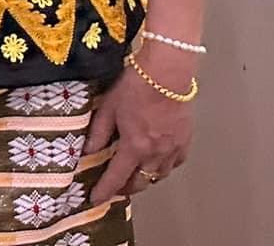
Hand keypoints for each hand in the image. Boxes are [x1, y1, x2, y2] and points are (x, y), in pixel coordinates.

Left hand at [85, 48, 196, 201]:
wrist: (167, 74)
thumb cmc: (136, 85)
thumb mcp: (109, 107)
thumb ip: (99, 131)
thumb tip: (88, 150)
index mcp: (135, 146)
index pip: (116, 177)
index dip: (105, 190)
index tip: (96, 198)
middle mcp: (155, 153)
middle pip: (140, 182)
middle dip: (126, 188)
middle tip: (115, 187)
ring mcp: (173, 148)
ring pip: (159, 175)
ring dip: (145, 179)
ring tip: (135, 175)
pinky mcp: (185, 140)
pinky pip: (175, 163)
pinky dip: (164, 167)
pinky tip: (158, 161)